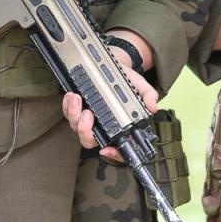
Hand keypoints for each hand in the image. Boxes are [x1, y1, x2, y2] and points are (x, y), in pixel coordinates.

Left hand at [62, 41, 159, 161]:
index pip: (118, 149)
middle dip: (85, 130)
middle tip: (88, 114)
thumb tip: (153, 107)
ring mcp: (88, 120)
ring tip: (77, 98)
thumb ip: (148, 96)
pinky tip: (71, 95)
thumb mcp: (141, 87)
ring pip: (76, 127)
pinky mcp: (77, 108)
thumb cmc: (128, 81)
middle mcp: (102, 127)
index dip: (113, 154)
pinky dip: (67, 106)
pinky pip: (68, 113)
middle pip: (89, 140)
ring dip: (74, 114)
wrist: (116, 66)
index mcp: (119, 127)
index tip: (106, 149)